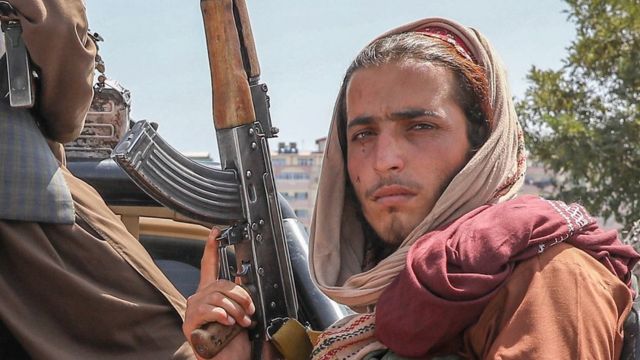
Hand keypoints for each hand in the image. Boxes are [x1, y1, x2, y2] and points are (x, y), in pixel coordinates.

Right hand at [183, 228, 255, 358]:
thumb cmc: (232, 341)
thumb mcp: (240, 313)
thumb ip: (238, 294)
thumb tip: (241, 275)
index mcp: (210, 294)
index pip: (209, 265)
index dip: (211, 247)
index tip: (215, 232)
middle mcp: (199, 299)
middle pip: (220, 283)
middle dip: (240, 295)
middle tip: (250, 310)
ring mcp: (193, 311)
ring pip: (217, 297)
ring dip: (235, 309)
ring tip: (241, 322)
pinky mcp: (190, 324)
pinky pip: (207, 310)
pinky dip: (222, 315)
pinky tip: (228, 323)